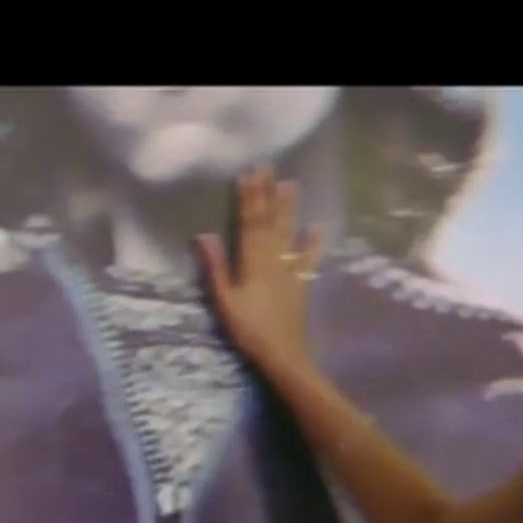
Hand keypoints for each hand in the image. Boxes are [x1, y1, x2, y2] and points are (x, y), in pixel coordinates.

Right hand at [197, 168, 320, 375]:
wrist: (284, 355)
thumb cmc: (248, 330)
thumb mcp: (224, 300)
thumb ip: (215, 267)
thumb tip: (204, 234)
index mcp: (251, 262)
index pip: (249, 223)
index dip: (248, 198)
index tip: (247, 174)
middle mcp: (273, 261)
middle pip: (269, 222)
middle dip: (267, 194)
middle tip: (268, 167)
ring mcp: (290, 271)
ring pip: (288, 234)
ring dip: (289, 209)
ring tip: (290, 185)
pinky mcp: (301, 284)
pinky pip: (308, 259)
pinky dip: (312, 243)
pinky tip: (318, 227)